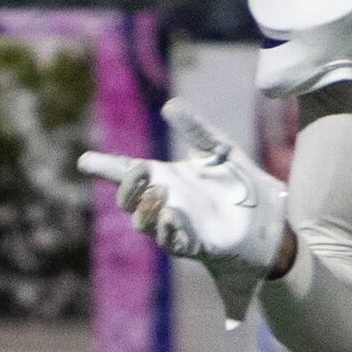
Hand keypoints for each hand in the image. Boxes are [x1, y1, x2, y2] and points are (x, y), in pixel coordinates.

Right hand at [77, 99, 288, 319]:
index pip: (128, 172)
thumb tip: (170, 105)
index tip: (84, 161)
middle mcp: (166, 204)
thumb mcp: (219, 150)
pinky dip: (167, 229)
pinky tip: (170, 214)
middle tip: (140, 171)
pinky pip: (172, 241)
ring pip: (143, 223)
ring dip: (146, 209)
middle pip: (128, 199)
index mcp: (167, 179)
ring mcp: (178, 227)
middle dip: (127, 187)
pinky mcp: (196, 245)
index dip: (105, 167)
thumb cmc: (240, 187)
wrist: (268, 221)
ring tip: (159, 193)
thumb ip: (196, 129)